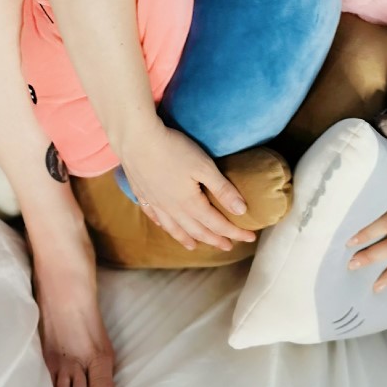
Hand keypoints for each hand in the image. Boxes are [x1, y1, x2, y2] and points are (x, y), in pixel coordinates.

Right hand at [118, 120, 256, 251]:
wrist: (136, 139)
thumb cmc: (173, 149)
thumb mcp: (204, 166)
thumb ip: (222, 189)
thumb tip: (241, 211)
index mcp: (190, 204)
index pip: (217, 224)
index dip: (235, 232)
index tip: (250, 237)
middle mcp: (172, 209)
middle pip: (197, 230)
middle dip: (215, 239)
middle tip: (229, 246)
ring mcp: (155, 202)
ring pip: (174, 228)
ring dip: (188, 239)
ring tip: (195, 247)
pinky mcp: (142, 193)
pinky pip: (155, 217)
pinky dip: (163, 226)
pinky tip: (165, 226)